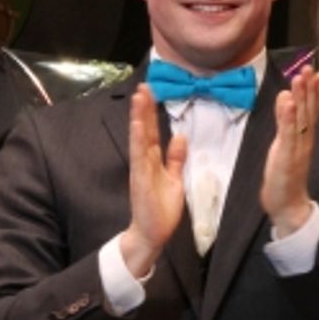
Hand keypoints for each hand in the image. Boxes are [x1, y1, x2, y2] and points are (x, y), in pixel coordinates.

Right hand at [120, 83, 186, 278]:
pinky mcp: (139, 180)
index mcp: (152, 161)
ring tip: (139, 98)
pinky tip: (138, 125)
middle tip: (144, 86)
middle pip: (144, 130)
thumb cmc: (161, 210)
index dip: (152, 112)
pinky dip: (138, 140)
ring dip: (139, 118)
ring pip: (139, 138)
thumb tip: (180, 136)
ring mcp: (140, 170)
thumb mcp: (174, 179)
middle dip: (144, 108)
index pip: (152, 132)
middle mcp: (143, 161)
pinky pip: (139, 156)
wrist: (151, 234)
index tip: (151, 92)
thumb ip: (176, 159)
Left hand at [261, 65, 318, 234]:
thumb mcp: (284, 145)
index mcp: (305, 137)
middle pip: (308, 110)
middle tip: (309, 67)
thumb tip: (285, 98)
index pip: (311, 110)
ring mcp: (297, 148)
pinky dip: (289, 117)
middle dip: (309, 88)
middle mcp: (305, 140)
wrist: (288, 205)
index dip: (314, 91)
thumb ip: (285, 122)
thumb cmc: (285, 176)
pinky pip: (289, 133)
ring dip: (301, 97)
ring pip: (301, 119)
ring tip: (300, 77)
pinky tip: (290, 102)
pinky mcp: (287, 156)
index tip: (317, 72)